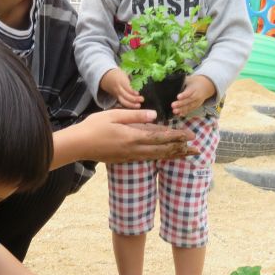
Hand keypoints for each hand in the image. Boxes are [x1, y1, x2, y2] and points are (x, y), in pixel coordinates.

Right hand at [76, 109, 197, 162]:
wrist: (78, 145)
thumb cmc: (93, 127)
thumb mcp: (114, 115)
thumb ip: (135, 116)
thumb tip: (155, 115)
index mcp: (132, 137)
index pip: (160, 137)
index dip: (176, 136)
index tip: (190, 136)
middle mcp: (134, 149)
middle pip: (162, 150)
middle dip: (180, 148)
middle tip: (196, 148)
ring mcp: (129, 156)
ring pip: (156, 156)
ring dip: (172, 155)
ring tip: (185, 154)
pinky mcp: (125, 159)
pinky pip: (147, 158)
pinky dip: (159, 157)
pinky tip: (165, 156)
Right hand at [100, 68, 143, 108]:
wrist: (106, 77)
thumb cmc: (118, 75)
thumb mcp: (124, 75)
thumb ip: (130, 81)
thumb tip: (139, 86)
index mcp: (120, 82)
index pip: (126, 88)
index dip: (132, 92)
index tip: (138, 93)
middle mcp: (118, 89)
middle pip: (125, 96)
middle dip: (133, 99)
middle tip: (142, 99)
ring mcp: (116, 94)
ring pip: (123, 101)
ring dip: (131, 105)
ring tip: (138, 105)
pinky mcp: (116, 98)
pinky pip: (122, 103)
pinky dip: (128, 105)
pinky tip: (133, 106)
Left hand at [171, 75, 215, 116]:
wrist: (205, 86)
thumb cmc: (194, 82)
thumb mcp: (189, 79)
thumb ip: (181, 81)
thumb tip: (170, 83)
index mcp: (194, 88)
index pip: (189, 92)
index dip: (184, 95)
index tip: (178, 97)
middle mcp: (197, 96)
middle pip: (189, 100)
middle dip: (181, 104)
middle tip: (172, 105)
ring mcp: (197, 102)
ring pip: (190, 106)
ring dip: (182, 110)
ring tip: (174, 111)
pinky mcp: (196, 106)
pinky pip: (190, 110)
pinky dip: (185, 112)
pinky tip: (179, 114)